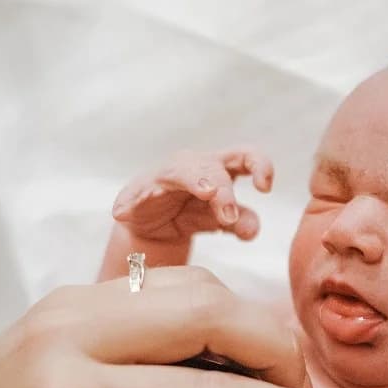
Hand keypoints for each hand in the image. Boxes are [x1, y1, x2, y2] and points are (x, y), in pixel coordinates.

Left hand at [0, 267, 348, 387]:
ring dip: (245, 327)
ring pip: (195, 287)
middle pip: (211, 311)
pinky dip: (210, 315)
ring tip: (262, 382)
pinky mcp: (74, 293)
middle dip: (276, 351)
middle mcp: (70, 334)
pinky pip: (165, 287)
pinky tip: (218, 359)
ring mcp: (70, 302)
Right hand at [100, 147, 274, 276]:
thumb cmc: (192, 215)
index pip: (245, 157)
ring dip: (195, 182)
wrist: (154, 228)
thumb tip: (252, 230)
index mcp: (220, 169)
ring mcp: (167, 177)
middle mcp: (195, 167)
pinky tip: (123, 213)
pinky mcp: (140, 192)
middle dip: (224, 190)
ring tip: (206, 193)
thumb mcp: (221, 222)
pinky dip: (131, 202)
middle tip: (229, 216)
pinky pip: (138, 194)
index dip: (259, 165)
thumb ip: (241, 223)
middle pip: (214, 166)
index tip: (265, 187)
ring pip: (183, 172)